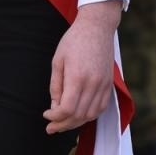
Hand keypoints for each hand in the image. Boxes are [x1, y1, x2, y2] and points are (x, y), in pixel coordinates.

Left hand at [44, 2, 118, 134]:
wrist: (97, 27)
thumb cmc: (74, 41)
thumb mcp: (57, 61)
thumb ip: (56, 86)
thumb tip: (54, 107)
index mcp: (78, 76)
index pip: (67, 109)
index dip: (55, 117)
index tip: (46, 115)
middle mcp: (93, 83)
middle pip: (79, 115)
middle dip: (63, 125)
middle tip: (51, 127)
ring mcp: (104, 84)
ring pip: (91, 115)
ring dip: (76, 122)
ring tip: (64, 123)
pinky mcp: (109, 84)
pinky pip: (101, 107)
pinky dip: (90, 115)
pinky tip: (79, 114)